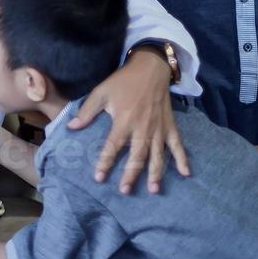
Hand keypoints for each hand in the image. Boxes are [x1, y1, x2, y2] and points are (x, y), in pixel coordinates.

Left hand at [68, 50, 189, 194]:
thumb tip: (71, 127)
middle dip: (132, 174)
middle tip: (125, 190)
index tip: (99, 178)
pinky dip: (182, 159)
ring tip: (154, 190)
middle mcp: (143, 128)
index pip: (113, 146)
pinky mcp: (170, 126)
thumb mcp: (101, 92)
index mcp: (124, 121)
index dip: (105, 162)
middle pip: (137, 155)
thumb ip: (87, 111)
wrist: (151, 68)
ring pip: (158, 154)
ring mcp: (159, 128)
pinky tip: (186, 173)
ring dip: (156, 173)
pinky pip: (178, 145)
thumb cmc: (124, 81)